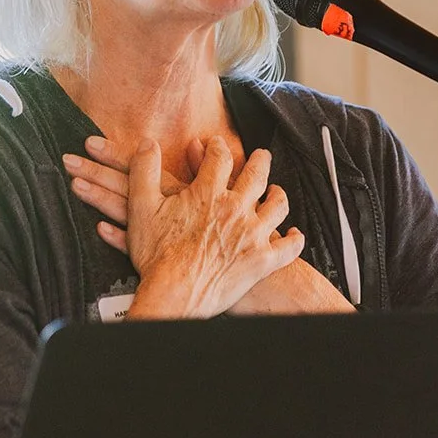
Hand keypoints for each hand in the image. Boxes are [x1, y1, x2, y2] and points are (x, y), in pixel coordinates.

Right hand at [63, 137, 351, 314]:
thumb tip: (148, 144)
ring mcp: (253, 235)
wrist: (174, 293)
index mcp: (209, 193)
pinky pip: (289, 247)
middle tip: (261, 156)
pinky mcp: (262, 261)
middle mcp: (236, 208)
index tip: (216, 145)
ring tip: (276, 192)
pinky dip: (295, 239)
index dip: (218, 147)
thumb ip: (145, 171)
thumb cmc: (157, 255)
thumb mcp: (142, 206)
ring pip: (278, 206)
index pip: (220, 158)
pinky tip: (295, 235)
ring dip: (279, 195)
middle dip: (260, 161)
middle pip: (257, 175)